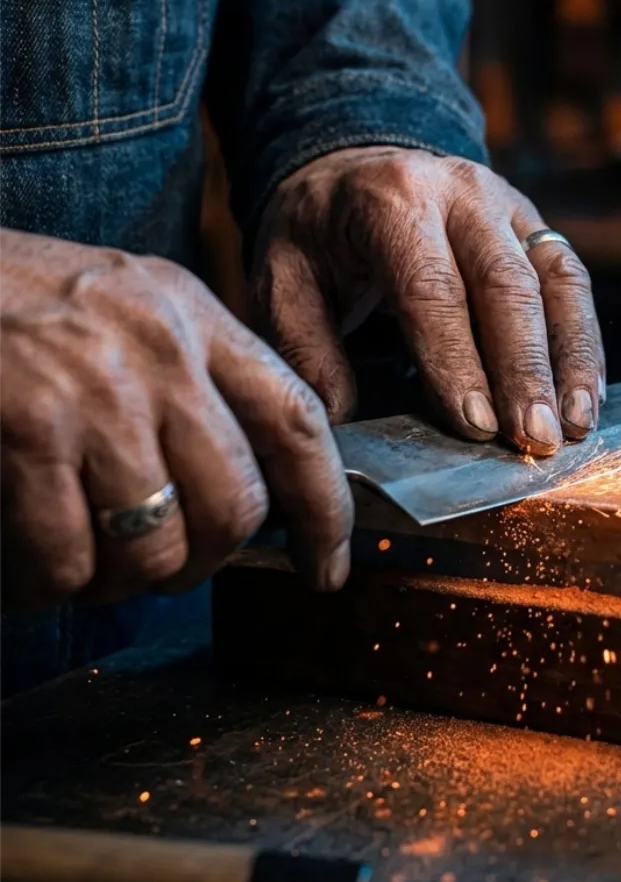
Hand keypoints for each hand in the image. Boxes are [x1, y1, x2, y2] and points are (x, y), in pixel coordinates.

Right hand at [0, 231, 353, 608]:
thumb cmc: (10, 297)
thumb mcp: (125, 306)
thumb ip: (190, 375)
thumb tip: (243, 484)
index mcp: (193, 314)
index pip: (298, 420)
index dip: (326, 507)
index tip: (327, 564)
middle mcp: (159, 348)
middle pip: (237, 504)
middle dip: (202, 563)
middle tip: (162, 569)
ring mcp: (96, 389)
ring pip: (157, 545)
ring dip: (121, 582)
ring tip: (84, 566)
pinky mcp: (29, 428)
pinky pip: (67, 557)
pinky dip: (45, 584)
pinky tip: (26, 566)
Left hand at [251, 148, 605, 454]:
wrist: (355, 166)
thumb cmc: (319, 232)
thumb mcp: (283, 278)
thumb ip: (306, 348)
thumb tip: (338, 422)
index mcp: (392, 201)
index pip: (432, 288)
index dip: (457, 360)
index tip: (477, 426)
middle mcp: (461, 192)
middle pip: (506, 284)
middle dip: (525, 370)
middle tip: (534, 440)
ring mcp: (508, 204)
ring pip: (555, 281)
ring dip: (571, 359)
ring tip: (574, 427)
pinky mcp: (536, 225)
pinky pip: (572, 281)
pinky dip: (584, 343)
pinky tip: (586, 397)